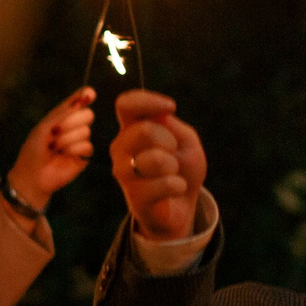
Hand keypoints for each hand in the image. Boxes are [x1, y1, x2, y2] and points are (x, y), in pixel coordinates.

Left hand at [6, 88, 96, 209]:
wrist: (33, 176)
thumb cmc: (33, 151)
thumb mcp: (43, 128)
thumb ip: (61, 114)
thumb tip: (80, 101)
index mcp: (62, 117)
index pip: (77, 102)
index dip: (85, 95)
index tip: (90, 94)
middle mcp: (73, 126)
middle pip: (88, 114)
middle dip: (72, 121)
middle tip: (56, 132)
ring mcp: (80, 140)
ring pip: (86, 131)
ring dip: (67, 140)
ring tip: (54, 148)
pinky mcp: (84, 156)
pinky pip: (87, 146)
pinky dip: (73, 150)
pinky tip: (63, 156)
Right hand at [109, 90, 205, 240]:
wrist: (182, 204)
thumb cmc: (181, 166)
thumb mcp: (185, 139)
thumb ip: (172, 125)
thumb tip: (159, 116)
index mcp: (131, 128)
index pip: (126, 104)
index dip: (148, 101)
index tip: (171, 107)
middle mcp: (121, 148)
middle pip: (144, 130)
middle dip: (169, 141)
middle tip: (172, 153)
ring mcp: (124, 173)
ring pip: (155, 159)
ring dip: (173, 166)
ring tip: (172, 173)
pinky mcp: (134, 197)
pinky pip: (164, 184)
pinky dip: (178, 185)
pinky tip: (175, 188)